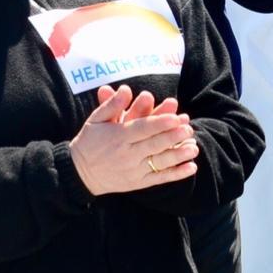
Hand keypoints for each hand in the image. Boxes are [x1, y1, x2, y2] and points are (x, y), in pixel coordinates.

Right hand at [69, 86, 199, 195]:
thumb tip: (126, 89)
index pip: (142, 128)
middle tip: (189, 129)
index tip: (177, 117)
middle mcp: (126, 154)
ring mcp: (133, 170)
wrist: (78, 173)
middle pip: (154, 144)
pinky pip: (159, 179)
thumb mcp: (96, 120)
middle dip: (173, 136)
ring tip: (194, 147)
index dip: (160, 122)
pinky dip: (176, 174)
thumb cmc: (90, 142)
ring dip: (178, 155)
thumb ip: (111, 105)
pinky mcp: (137, 183)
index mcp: (118, 136)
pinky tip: (191, 167)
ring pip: (159, 162)